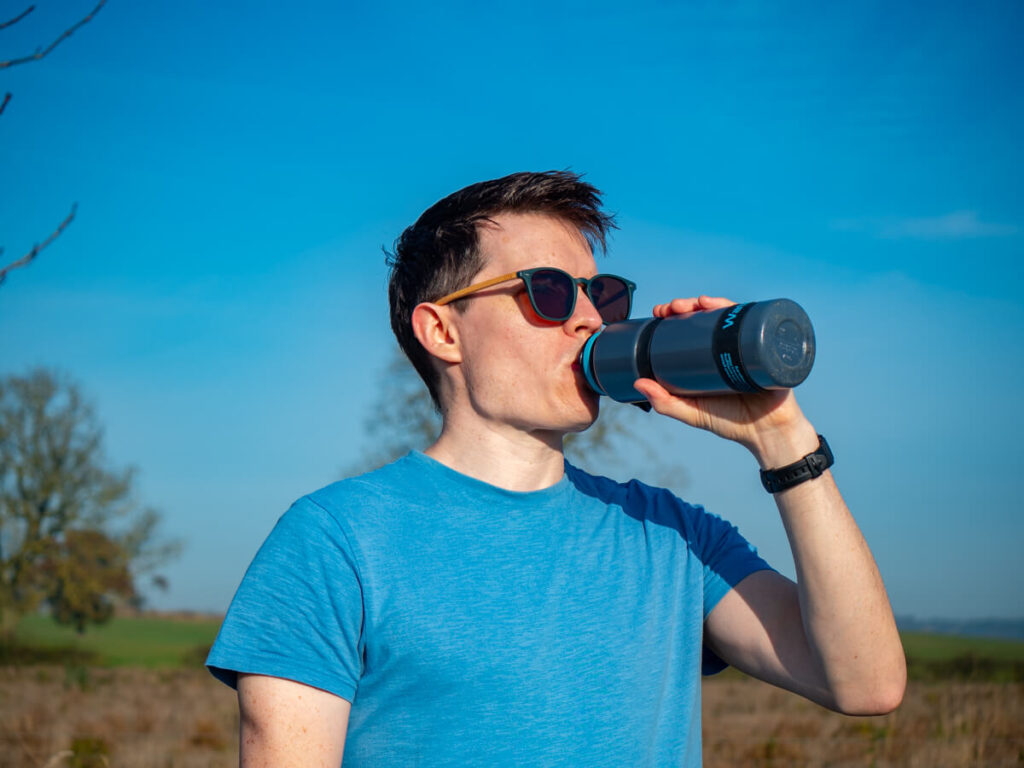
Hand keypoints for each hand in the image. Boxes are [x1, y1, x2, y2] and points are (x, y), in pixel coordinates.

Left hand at [632, 296, 817, 466]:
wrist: (768, 433)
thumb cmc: (731, 422)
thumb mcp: (692, 412)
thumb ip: (665, 403)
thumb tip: (637, 383)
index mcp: (711, 356)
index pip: (693, 327)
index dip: (676, 314)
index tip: (659, 312)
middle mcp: (730, 346)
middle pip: (710, 316)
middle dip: (689, 305)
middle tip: (672, 307)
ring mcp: (749, 344)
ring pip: (730, 314)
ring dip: (712, 302)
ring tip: (696, 303)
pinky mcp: (768, 348)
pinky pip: (757, 323)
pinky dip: (741, 309)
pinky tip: (725, 307)